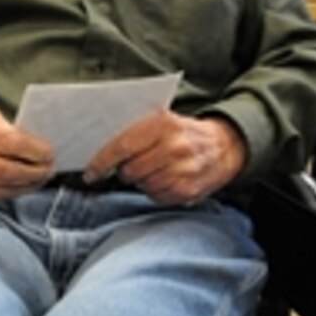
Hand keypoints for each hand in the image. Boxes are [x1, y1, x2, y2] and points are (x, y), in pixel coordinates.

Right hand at [0, 97, 53, 201]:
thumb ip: (3, 127)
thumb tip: (31, 146)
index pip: (11, 144)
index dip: (35, 151)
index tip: (49, 152)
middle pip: (7, 172)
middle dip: (34, 173)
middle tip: (48, 169)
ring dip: (23, 187)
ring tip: (36, 180)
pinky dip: (4, 193)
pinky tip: (15, 187)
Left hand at [84, 110, 245, 205]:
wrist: (224, 146)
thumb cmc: (183, 132)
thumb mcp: (162, 118)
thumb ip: (134, 128)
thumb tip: (98, 142)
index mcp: (163, 124)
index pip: (122, 146)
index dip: (102, 162)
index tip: (91, 173)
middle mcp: (174, 147)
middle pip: (130, 171)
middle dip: (123, 172)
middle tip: (128, 167)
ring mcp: (183, 170)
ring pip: (143, 186)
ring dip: (140, 182)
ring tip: (151, 170)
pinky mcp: (189, 190)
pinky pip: (157, 197)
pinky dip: (155, 191)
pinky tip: (163, 179)